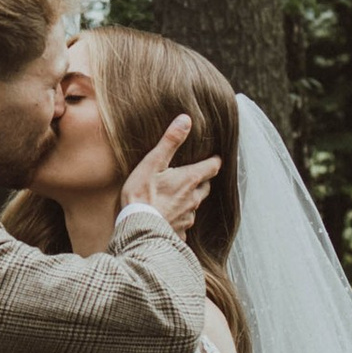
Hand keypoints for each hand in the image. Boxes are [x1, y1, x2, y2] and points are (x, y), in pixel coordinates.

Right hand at [116, 110, 220, 240]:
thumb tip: (186, 120)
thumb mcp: (153, 163)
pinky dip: (179, 219)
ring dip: (189, 200)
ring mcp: (188, 218)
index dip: (213, 161)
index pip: (212, 167)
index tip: (213, 158)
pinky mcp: (180, 232)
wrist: (137, 229)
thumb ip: (170, 142)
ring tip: (177, 197)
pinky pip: (183, 224)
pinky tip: (168, 218)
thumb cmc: (142, 195)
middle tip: (194, 175)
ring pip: (195, 206)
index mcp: (190, 180)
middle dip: (202, 180)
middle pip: (206, 187)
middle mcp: (194, 199)